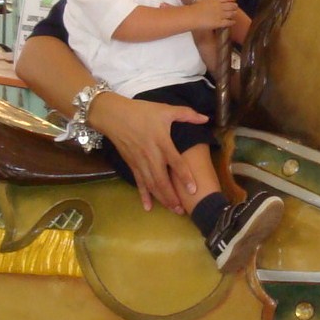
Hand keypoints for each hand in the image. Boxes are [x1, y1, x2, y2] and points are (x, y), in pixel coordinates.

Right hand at [88, 91, 203, 212]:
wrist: (114, 116)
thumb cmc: (142, 112)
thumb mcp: (165, 109)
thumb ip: (187, 114)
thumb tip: (206, 118)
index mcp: (162, 142)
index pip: (175, 163)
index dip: (185, 177)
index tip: (193, 190)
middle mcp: (151, 156)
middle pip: (162, 180)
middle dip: (173, 197)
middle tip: (183, 210)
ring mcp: (140, 162)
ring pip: (152, 185)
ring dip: (162, 199)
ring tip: (173, 210)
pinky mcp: (132, 165)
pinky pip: (139, 182)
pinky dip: (143, 195)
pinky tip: (148, 207)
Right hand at [190, 0, 237, 30]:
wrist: (191, 16)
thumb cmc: (195, 9)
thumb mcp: (206, 0)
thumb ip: (214, 0)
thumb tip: (218, 1)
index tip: (233, 0)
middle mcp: (220, 6)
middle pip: (233, 5)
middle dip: (234, 7)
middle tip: (234, 8)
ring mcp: (220, 14)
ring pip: (233, 13)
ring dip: (233, 14)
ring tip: (232, 15)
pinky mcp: (219, 23)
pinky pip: (230, 22)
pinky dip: (232, 22)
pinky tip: (232, 22)